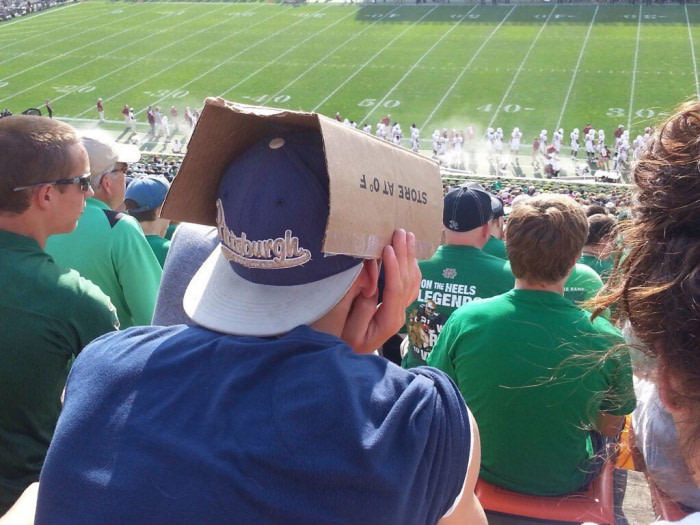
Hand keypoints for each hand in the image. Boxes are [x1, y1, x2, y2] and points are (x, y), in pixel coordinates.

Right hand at [341, 229, 420, 354]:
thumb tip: (369, 275)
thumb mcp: (345, 325)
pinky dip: (409, 267)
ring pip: (411, 281)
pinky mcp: (394, 308)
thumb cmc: (340, 343)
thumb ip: (358, 300)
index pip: (395, 289)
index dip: (393, 267)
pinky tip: (408, 255)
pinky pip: (408, 285)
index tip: (387, 247)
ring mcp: (399, 312)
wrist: (346, 360)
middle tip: (401, 232)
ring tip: (407, 237)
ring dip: (410, 257)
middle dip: (405, 255)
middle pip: (407, 281)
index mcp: (388, 320)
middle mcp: (398, 315)